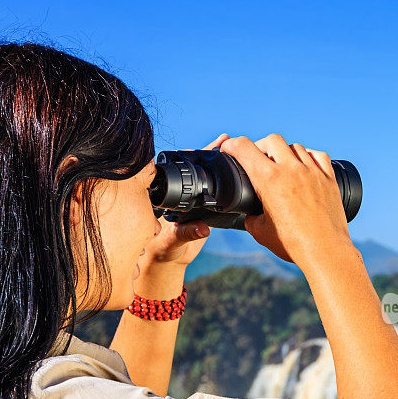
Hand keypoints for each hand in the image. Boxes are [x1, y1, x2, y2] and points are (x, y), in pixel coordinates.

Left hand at [141, 133, 229, 267]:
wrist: (170, 259)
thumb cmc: (162, 249)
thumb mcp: (172, 241)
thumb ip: (187, 234)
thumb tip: (204, 229)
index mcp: (166, 197)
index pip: (179, 173)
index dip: (191, 158)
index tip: (204, 149)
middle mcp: (179, 194)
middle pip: (194, 169)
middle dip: (209, 152)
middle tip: (223, 139)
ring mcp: (192, 200)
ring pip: (205, 177)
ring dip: (218, 161)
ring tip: (229, 144)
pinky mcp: (203, 208)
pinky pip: (213, 191)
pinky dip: (224, 179)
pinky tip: (235, 167)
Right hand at [218, 133, 351, 264]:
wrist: (324, 251)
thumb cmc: (292, 244)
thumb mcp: (260, 232)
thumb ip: (251, 218)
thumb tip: (250, 215)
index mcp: (269, 179)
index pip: (244, 148)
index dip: (231, 145)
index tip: (228, 149)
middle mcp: (291, 169)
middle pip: (272, 140)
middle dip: (260, 146)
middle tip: (257, 158)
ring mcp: (312, 172)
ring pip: (295, 146)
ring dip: (284, 152)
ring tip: (281, 166)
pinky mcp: (329, 179)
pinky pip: (318, 156)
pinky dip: (308, 156)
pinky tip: (305, 166)